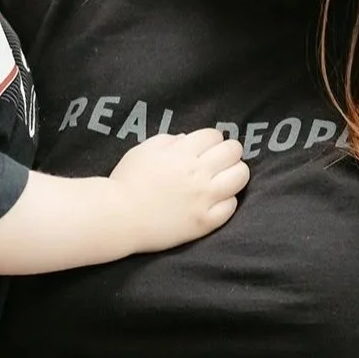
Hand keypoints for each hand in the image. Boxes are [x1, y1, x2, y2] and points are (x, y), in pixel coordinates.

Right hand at [110, 128, 247, 252]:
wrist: (118, 217)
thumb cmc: (126, 181)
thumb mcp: (143, 150)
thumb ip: (169, 141)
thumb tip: (188, 139)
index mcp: (182, 152)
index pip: (215, 136)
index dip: (211, 141)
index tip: (206, 149)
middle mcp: (198, 172)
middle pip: (233, 152)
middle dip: (228, 153)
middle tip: (220, 162)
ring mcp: (204, 198)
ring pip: (240, 177)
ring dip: (235, 173)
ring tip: (224, 179)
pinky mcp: (205, 222)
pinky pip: (231, 206)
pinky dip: (226, 201)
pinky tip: (216, 201)